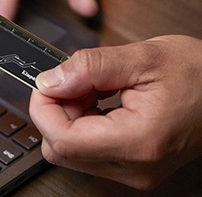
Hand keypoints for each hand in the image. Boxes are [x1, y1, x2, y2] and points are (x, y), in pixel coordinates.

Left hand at [30, 35, 201, 189]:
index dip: (43, 108)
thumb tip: (50, 80)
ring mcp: (133, 171)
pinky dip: (82, 122)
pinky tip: (99, 100)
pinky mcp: (131, 165)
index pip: (61, 140)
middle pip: (60, 149)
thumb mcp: (144, 57)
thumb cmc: (201, 75)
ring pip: (69, 150)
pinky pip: (86, 149)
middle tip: (75, 81)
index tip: (46, 83)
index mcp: (137, 141)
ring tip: (94, 88)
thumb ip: (90, 67)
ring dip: (69, 115)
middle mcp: (133, 167)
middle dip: (57, 109)